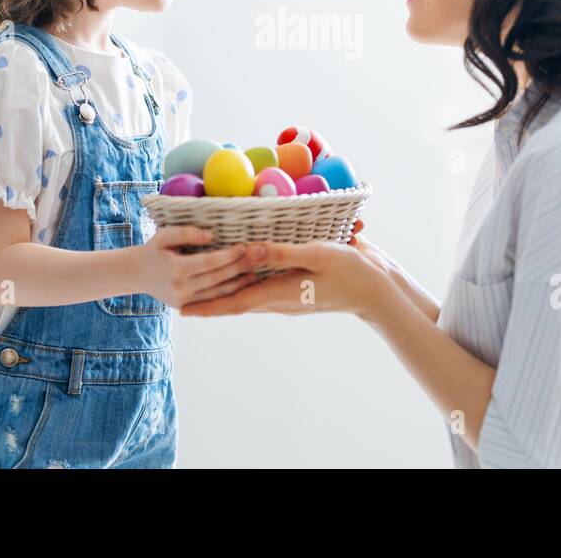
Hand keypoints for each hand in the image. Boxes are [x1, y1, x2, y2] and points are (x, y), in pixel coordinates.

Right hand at [133, 226, 264, 307]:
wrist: (137, 274)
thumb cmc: (154, 250)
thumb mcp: (164, 235)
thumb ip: (187, 233)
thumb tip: (211, 236)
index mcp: (175, 269)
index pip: (209, 262)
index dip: (228, 256)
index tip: (245, 246)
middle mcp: (181, 288)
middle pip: (218, 278)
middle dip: (240, 267)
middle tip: (260, 256)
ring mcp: (184, 301)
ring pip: (218, 294)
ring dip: (240, 284)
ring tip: (258, 273)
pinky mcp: (187, 307)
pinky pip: (213, 301)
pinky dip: (230, 294)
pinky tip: (243, 286)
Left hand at [178, 221, 395, 319]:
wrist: (377, 292)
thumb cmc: (349, 272)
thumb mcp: (316, 255)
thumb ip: (282, 253)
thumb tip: (249, 250)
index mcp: (280, 293)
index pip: (236, 302)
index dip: (208, 306)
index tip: (184, 311)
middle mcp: (280, 299)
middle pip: (238, 301)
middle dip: (211, 300)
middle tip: (185, 298)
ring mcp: (290, 297)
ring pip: (251, 295)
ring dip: (228, 291)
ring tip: (205, 286)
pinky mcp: (300, 290)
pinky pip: (266, 288)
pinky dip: (249, 282)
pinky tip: (244, 274)